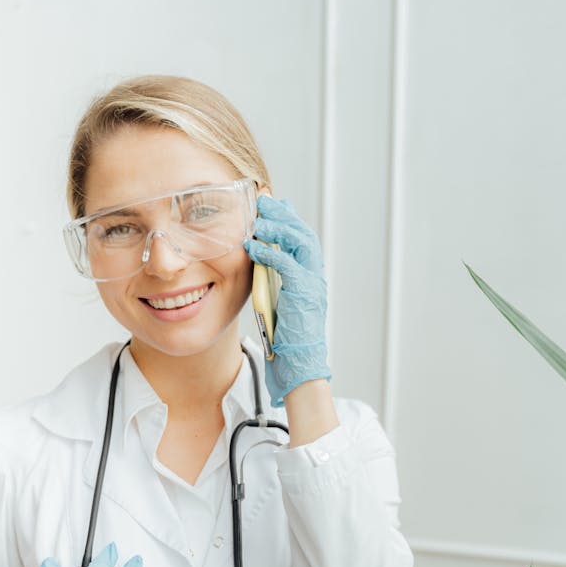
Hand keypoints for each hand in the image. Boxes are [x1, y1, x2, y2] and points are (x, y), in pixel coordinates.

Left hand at [244, 194, 330, 406]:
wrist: (299, 366)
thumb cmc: (285, 342)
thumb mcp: (277, 305)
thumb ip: (271, 285)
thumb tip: (256, 270)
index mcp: (308, 278)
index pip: (300, 240)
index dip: (287, 220)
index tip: (271, 206)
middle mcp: (314, 277)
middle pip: (303, 233)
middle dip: (283, 214)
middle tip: (264, 200)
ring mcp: (311, 284)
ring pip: (300, 242)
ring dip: (278, 227)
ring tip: (259, 218)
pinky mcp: (303, 293)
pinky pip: (287, 264)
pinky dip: (269, 251)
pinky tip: (252, 244)